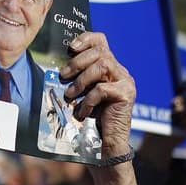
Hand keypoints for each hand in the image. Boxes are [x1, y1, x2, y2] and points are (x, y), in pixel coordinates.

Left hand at [59, 32, 134, 156]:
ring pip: (103, 66)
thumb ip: (78, 77)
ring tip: (70, 95)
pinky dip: (88, 100)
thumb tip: (58, 67)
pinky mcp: (127, 95)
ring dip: (82, 80)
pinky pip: (103, 89)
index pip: (101, 41)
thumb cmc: (92, 119)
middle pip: (100, 52)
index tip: (70, 48)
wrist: (107, 145)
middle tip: (63, 76)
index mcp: (110, 67)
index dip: (86, 39)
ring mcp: (126, 82)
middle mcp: (121, 71)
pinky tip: (83, 112)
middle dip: (77, 62)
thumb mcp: (83, 93)